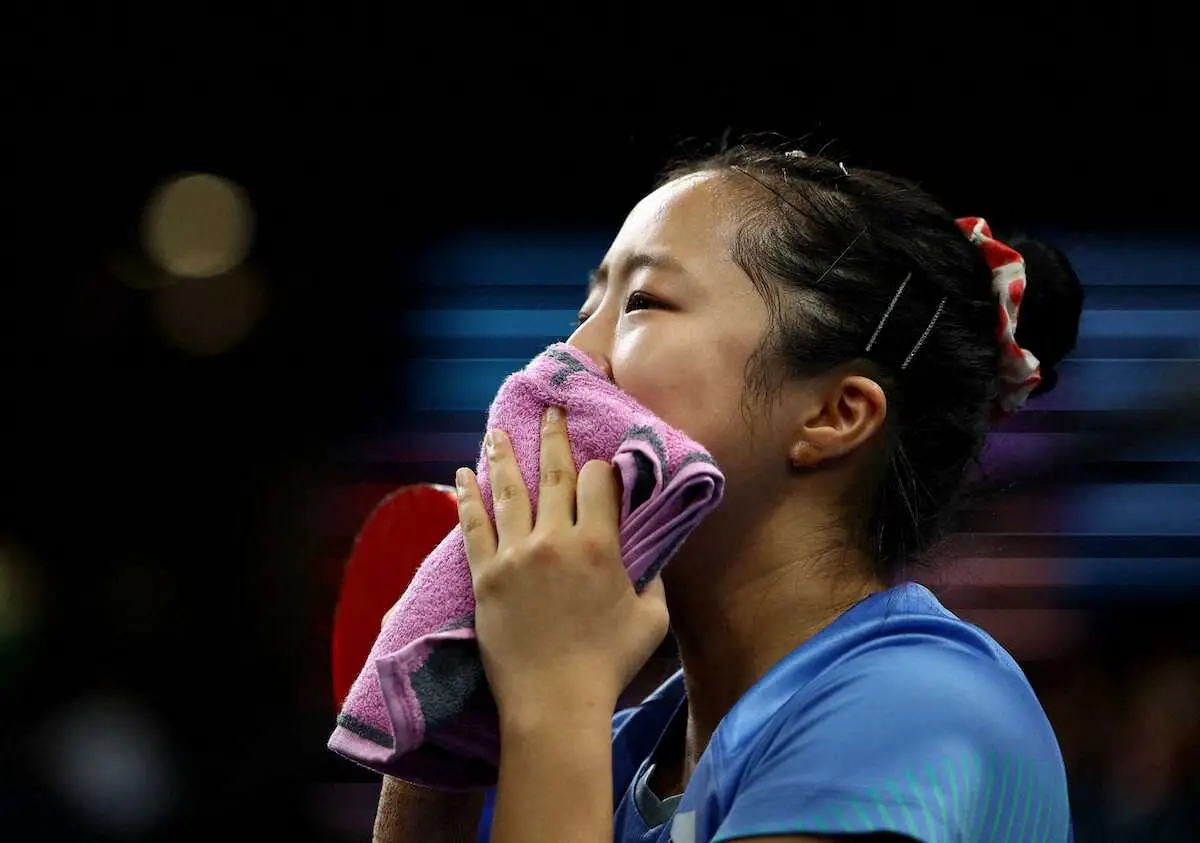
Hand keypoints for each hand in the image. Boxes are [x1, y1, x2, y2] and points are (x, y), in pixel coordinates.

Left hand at [455, 407, 668, 725]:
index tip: (599, 463)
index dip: (601, 467)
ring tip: (498, 430)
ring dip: (505, 455)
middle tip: (550, 410)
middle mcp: (555, 540)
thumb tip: (652, 555)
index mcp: (598, 546)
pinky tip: (464, 475)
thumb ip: (654, 579)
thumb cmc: (608, 663)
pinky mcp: (484, 576)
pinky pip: (473, 527)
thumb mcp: (651, 618)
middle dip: (553, 437)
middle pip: (554, 474)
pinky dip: (468, 497)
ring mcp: (515, 555)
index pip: (598, 482)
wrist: (555, 701)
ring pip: (509, 491)